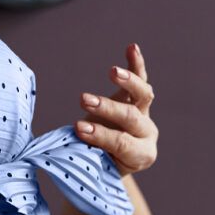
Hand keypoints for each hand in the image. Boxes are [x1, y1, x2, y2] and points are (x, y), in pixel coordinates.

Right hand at [75, 43, 158, 175]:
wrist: (111, 162)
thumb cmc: (96, 166)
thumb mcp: (92, 166)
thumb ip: (85, 155)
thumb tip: (67, 142)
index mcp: (141, 156)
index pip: (122, 143)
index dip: (101, 136)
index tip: (79, 129)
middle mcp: (147, 133)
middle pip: (130, 117)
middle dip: (106, 108)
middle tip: (83, 101)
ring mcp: (144, 114)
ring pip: (142, 95)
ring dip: (128, 82)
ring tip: (113, 71)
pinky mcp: (136, 99)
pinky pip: (140, 80)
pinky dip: (136, 64)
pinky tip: (132, 48)